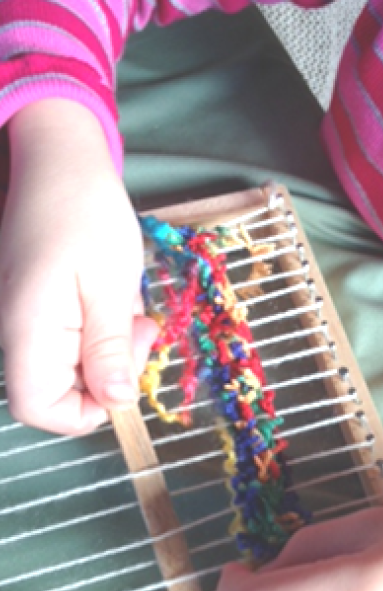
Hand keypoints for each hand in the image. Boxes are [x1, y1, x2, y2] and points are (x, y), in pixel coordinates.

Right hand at [0, 100, 157, 433]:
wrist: (63, 162)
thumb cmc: (87, 214)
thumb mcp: (110, 286)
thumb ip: (109, 350)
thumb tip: (115, 403)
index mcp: (27, 331)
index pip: (39, 409)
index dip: (85, 413)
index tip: (126, 378)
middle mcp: (17, 332)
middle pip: (61, 391)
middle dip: (112, 372)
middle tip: (141, 330)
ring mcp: (27, 321)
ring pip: (75, 366)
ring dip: (113, 347)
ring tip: (128, 305)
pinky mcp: (41, 309)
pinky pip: (75, 340)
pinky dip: (104, 329)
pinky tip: (116, 298)